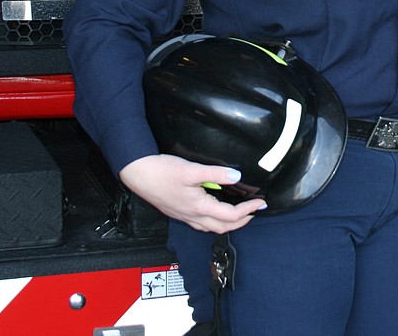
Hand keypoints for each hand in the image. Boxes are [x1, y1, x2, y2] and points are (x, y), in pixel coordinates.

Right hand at [119, 154, 265, 232]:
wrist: (137, 173)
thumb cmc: (160, 172)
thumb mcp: (191, 169)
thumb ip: (215, 173)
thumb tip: (236, 176)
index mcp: (198, 207)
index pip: (231, 216)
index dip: (249, 210)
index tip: (260, 203)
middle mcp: (192, 216)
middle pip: (223, 227)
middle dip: (242, 222)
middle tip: (254, 211)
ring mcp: (184, 216)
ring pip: (211, 228)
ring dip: (228, 223)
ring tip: (239, 214)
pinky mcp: (178, 212)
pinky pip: (200, 224)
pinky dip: (214, 221)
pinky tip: (214, 212)